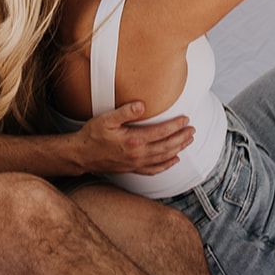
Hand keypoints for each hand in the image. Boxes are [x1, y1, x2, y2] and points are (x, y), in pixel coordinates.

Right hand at [76, 103, 194, 175]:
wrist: (82, 155)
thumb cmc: (92, 134)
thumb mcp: (106, 118)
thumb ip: (125, 111)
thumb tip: (142, 105)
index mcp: (134, 139)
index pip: (162, 132)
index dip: (176, 125)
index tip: (186, 119)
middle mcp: (138, 154)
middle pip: (167, 146)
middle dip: (182, 138)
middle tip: (193, 130)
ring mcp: (136, 163)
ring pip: (164, 158)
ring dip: (178, 149)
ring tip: (188, 141)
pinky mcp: (132, 169)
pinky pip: (154, 169)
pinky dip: (167, 165)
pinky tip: (174, 160)